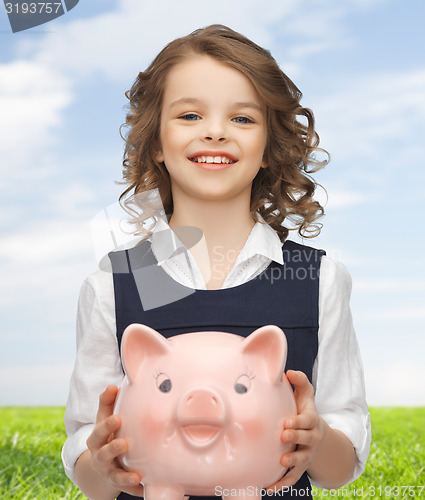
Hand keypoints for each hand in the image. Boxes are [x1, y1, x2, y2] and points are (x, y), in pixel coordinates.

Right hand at [86, 384, 144, 496]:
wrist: (102, 463)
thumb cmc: (108, 433)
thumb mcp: (104, 418)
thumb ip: (107, 402)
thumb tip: (113, 386)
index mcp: (97, 438)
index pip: (99, 430)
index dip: (107, 425)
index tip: (118, 418)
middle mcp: (100, 456)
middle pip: (104, 454)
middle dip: (113, 449)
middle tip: (124, 443)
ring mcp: (109, 471)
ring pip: (114, 475)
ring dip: (124, 475)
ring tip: (136, 475)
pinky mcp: (118, 483)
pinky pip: (126, 488)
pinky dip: (134, 489)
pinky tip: (143, 488)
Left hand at [269, 370, 323, 488]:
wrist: (316, 434)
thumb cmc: (305, 410)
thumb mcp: (306, 394)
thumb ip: (300, 381)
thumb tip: (288, 372)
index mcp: (311, 420)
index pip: (307, 420)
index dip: (298, 421)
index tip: (287, 421)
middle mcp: (311, 438)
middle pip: (306, 439)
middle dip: (296, 438)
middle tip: (284, 436)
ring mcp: (306, 454)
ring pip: (302, 460)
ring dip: (293, 461)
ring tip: (282, 461)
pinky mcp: (300, 467)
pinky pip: (292, 478)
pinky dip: (282, 484)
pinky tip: (269, 487)